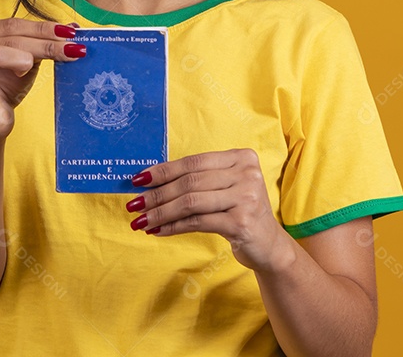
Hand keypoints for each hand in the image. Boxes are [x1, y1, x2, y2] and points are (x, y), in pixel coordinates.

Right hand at [0, 18, 84, 138]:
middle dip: (44, 42)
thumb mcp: (28, 61)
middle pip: (9, 36)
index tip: (71, 32)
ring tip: (31, 65)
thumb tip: (72, 27)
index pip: (13, 24)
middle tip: (71, 48)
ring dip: (22, 56)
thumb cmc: (7, 87)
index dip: (43, 27)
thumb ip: (43, 43)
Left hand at [125, 148, 287, 271]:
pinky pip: (197, 222)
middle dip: (157, 194)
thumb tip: (150, 181)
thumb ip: (199, 180)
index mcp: (241, 157)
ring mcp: (246, 197)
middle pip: (190, 182)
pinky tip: (158, 231)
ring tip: (140, 220)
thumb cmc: (240, 212)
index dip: (163, 170)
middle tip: (133, 203)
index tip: (138, 179)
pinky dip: (173, 227)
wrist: (269, 245)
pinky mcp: (241, 222)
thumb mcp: (225, 189)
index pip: (193, 162)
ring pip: (190, 202)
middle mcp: (247, 173)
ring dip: (160, 212)